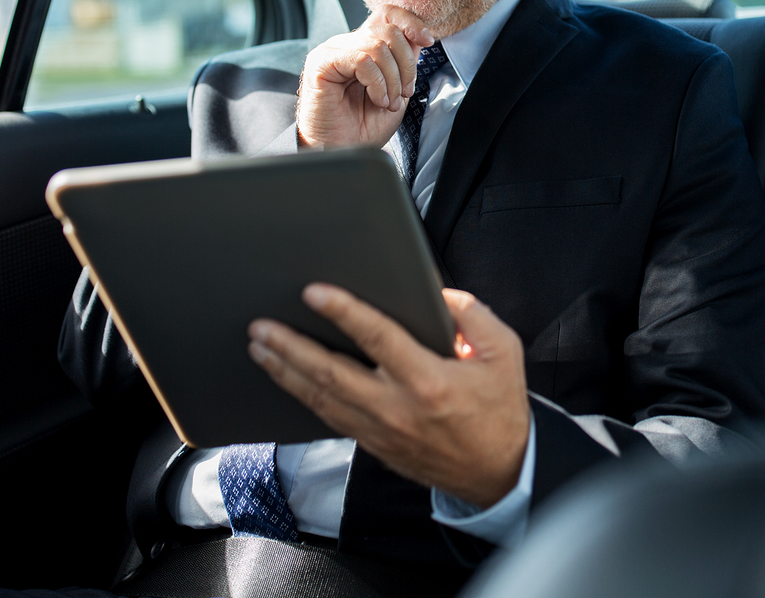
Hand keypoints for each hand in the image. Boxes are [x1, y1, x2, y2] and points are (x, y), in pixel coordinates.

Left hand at [248, 285, 530, 508]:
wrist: (499, 473)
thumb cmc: (500, 411)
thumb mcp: (504, 352)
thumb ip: (471, 315)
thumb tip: (437, 292)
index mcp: (430, 380)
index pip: (377, 337)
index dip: (343, 311)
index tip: (314, 292)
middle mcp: (398, 407)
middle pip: (331, 372)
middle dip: (291, 346)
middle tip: (262, 326)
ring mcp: (381, 430)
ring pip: (322, 398)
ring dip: (286, 370)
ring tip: (260, 347)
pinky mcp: (374, 444)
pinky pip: (330, 417)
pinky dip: (304, 396)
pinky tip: (288, 379)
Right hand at [297, 5, 434, 149]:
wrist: (342, 150)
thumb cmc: (364, 127)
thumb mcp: (396, 91)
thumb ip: (405, 62)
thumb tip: (419, 38)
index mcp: (364, 46)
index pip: (388, 14)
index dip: (411, 22)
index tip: (428, 42)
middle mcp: (347, 43)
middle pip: (388, 29)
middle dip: (406, 64)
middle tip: (403, 93)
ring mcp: (332, 51)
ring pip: (378, 45)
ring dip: (392, 79)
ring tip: (387, 102)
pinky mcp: (321, 63)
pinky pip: (362, 59)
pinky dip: (377, 83)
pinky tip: (376, 100)